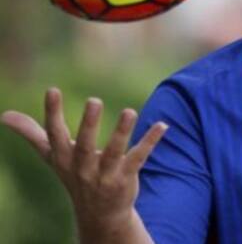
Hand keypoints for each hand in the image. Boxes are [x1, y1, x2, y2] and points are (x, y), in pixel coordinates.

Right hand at [0, 87, 167, 236]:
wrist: (98, 214)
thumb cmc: (74, 175)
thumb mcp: (53, 156)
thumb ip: (33, 134)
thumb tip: (4, 115)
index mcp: (64, 158)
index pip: (55, 135)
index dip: (52, 113)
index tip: (52, 89)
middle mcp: (83, 167)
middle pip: (85, 145)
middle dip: (89, 125)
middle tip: (94, 100)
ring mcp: (105, 174)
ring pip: (115, 152)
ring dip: (122, 132)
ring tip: (130, 110)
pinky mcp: (126, 178)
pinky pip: (139, 157)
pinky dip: (151, 141)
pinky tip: (163, 125)